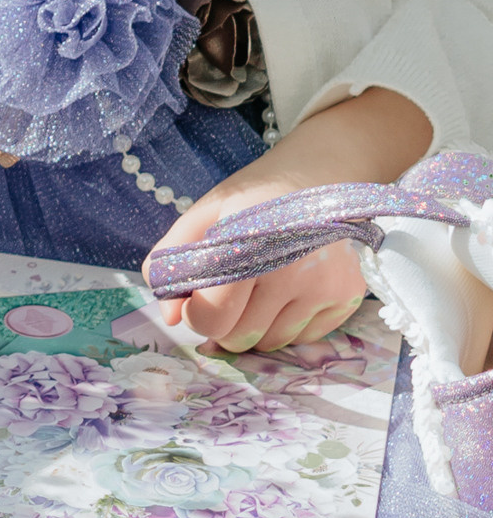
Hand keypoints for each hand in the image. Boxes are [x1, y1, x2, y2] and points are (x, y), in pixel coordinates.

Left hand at [147, 166, 367, 352]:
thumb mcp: (202, 215)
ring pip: (273, 342)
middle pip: (241, 337)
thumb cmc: (250, 199)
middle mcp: (292, 267)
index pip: (214, 317)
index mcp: (247, 242)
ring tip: (260, 286)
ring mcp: (324, 284)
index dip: (197, 315)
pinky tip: (290, 288)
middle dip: (226, 323)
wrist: (315, 174)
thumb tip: (170, 316)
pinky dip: (289, 323)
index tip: (197, 299)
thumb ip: (171, 262)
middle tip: (229, 292)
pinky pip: (304, 338)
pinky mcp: (348, 295)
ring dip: (258, 325)